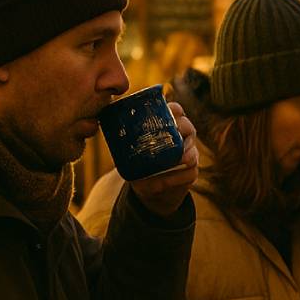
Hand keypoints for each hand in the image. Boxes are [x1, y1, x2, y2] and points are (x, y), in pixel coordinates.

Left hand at [129, 101, 199, 217]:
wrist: (151, 190)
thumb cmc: (138, 165)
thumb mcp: (127, 153)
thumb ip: (120, 142)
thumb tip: (106, 133)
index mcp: (167, 126)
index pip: (175, 111)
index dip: (174, 110)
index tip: (170, 113)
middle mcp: (181, 138)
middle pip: (189, 127)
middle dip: (184, 130)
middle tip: (175, 137)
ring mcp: (189, 155)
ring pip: (192, 151)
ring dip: (185, 155)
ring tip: (177, 160)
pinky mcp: (191, 173)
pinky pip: (191, 172)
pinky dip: (177, 177)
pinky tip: (168, 181)